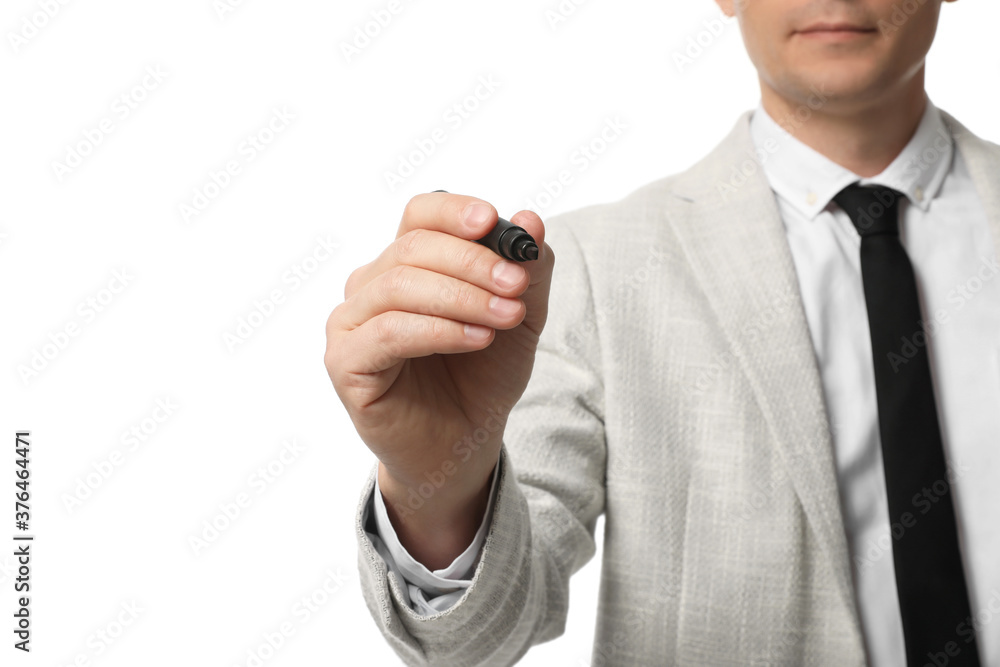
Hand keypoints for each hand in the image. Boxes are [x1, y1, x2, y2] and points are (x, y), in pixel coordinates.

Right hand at [325, 191, 553, 565]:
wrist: (463, 445)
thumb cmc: (481, 377)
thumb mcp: (518, 319)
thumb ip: (527, 271)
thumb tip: (530, 220)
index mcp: (406, 263)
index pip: (420, 215)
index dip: (453, 212)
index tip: (491, 222)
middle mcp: (370, 285)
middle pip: (413, 247)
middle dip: (473, 263)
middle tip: (517, 286)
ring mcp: (350, 323)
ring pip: (400, 285)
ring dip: (462, 297)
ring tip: (506, 317)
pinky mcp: (345, 363)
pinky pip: (388, 332)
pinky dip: (439, 330)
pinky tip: (477, 339)